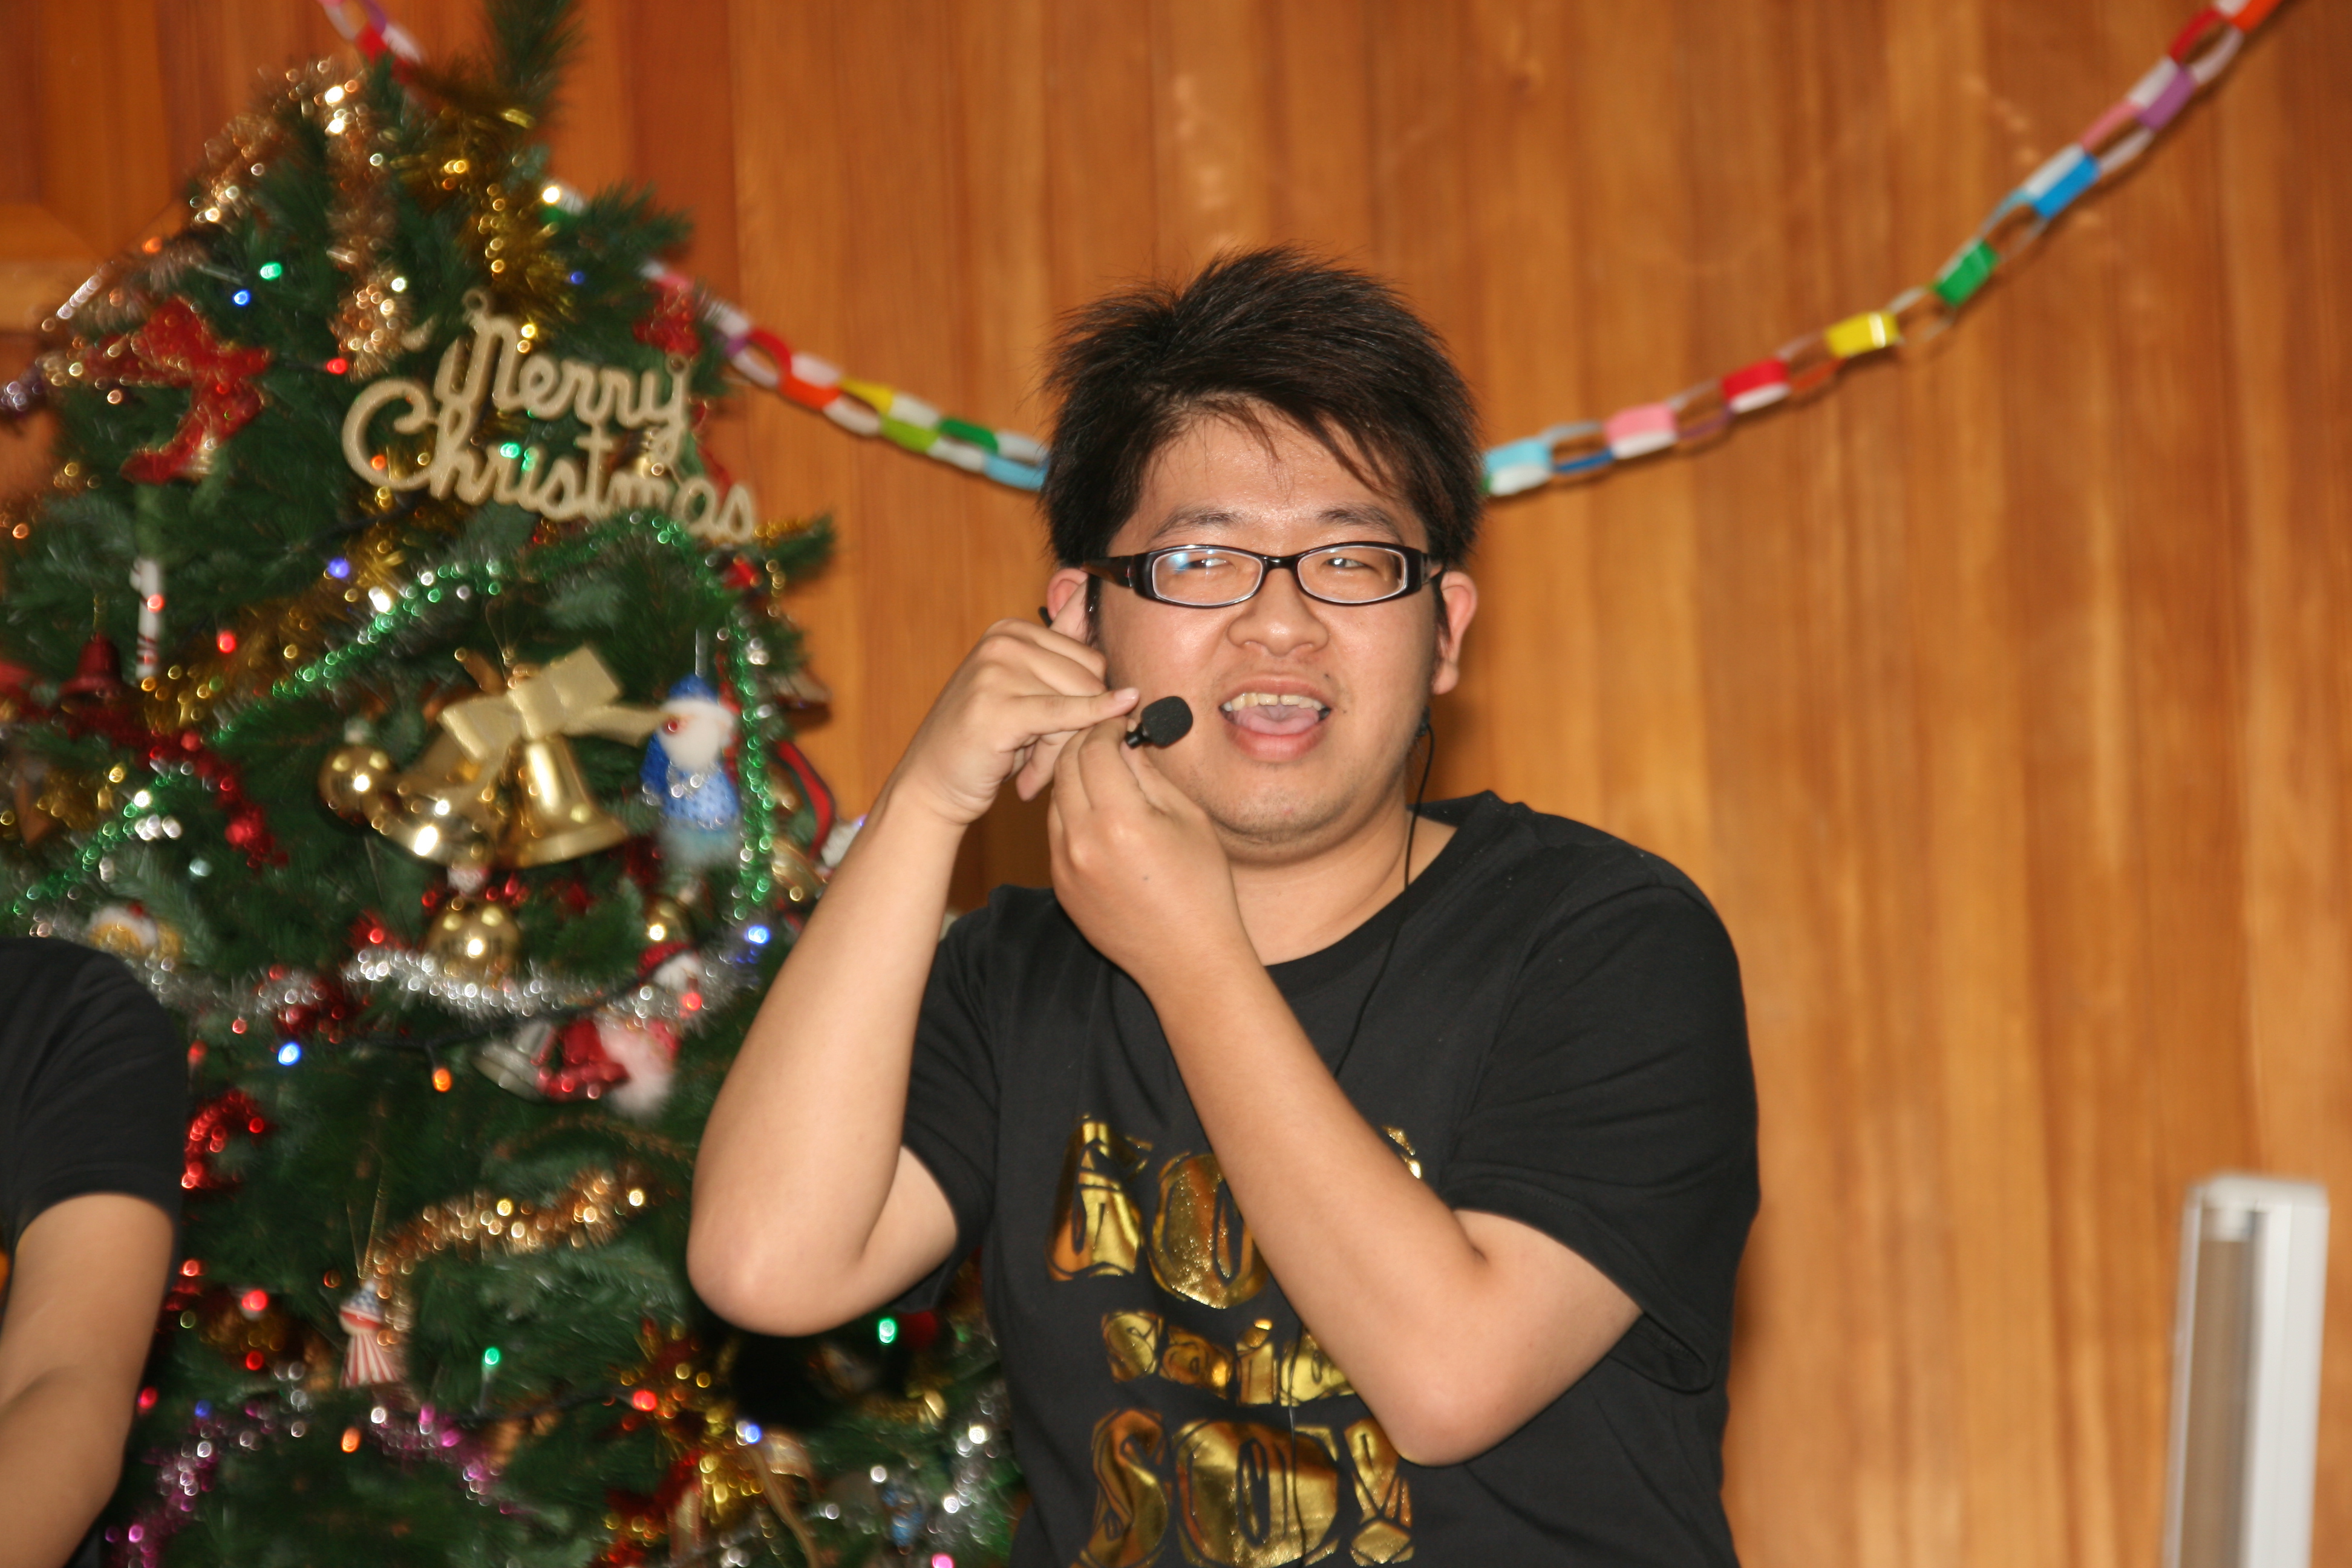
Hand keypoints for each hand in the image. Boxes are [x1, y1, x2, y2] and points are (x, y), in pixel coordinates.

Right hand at [888, 611, 1136, 826]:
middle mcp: (1003, 642)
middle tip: (1047, 757)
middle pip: (1089, 677)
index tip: (1064, 731)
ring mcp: (997, 670)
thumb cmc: (985, 740)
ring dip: (1067, 743)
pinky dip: (1086, 726)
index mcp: (1010, 630)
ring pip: (1079, 700)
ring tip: (1033, 768)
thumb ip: (1059, 648)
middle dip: (1083, 721)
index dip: (1090, 700)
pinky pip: (1064, 715)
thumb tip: (1091, 588)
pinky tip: (1096, 738)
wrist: (932, 781)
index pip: (1089, 657)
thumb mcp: (1024, 688)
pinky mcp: (998, 707)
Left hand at [1047, 714, 1250, 990]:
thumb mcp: (1187, 819)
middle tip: (1108, 737)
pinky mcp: (1060, 885)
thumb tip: (1127, 740)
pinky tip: (1100, 813)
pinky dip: (1073, 812)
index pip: (1093, 749)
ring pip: (1056, 799)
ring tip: (1105, 773)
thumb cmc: (1201, 886)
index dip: (1107, 727)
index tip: (1122, 722)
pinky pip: (1056, 832)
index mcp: (1120, 820)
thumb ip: (1149, 775)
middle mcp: (1082, 841)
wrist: (1187, 959)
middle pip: (1066, 768)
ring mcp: (1064, 867)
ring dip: (1075, 777)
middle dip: (1084, 743)